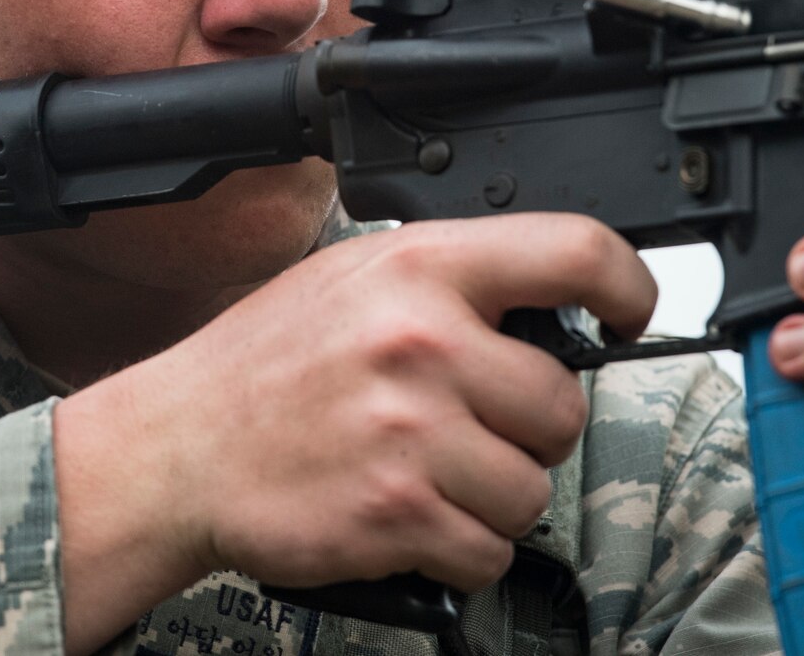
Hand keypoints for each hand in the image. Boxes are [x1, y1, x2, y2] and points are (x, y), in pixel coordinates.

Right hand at [51, 214, 655, 651]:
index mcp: (419, 269)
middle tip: (462, 425)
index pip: (575, 253)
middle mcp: (422, 341)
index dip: (628, 285)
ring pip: (532, 489)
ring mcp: (412, 430)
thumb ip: (446, 284)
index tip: (629, 312)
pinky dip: (458, 549)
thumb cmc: (263, 367)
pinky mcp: (399, 512)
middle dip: (525, 429)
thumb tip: (547, 304)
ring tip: (423, 472)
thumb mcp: (349, 282)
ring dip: (491, 496)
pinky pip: (489, 550)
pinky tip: (407, 515)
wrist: (174, 449)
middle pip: (562, 403)